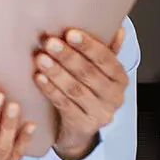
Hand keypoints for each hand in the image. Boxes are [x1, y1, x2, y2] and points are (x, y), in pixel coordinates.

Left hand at [34, 27, 127, 159]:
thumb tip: (119, 29)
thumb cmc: (89, 93)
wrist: (79, 131)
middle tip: (50, 42)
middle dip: (68, 56)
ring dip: (56, 72)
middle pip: (89, 73)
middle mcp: (114, 97)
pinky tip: (39, 78)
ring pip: (75, 89)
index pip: (107, 59)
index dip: (88, 46)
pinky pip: (64, 105)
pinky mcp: (82, 125)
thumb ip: (107, 51)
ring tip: (41, 58)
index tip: (70, 33)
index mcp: (120, 79)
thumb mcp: (100, 72)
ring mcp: (99, 113)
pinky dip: (50, 90)